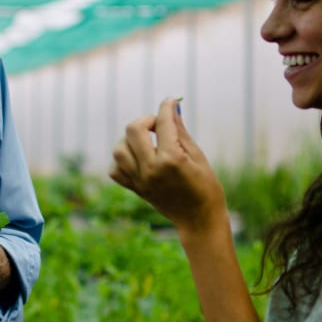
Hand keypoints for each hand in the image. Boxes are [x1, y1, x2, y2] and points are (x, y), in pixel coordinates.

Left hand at [109, 98, 225, 230]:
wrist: (199, 220)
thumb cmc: (205, 186)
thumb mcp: (197, 155)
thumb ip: (180, 130)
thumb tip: (171, 107)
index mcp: (171, 159)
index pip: (163, 122)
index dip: (166, 107)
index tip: (169, 102)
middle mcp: (151, 169)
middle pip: (133, 129)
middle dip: (146, 120)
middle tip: (158, 125)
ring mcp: (140, 180)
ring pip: (119, 148)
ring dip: (131, 139)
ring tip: (148, 142)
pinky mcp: (135, 189)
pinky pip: (115, 169)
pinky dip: (123, 160)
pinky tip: (138, 158)